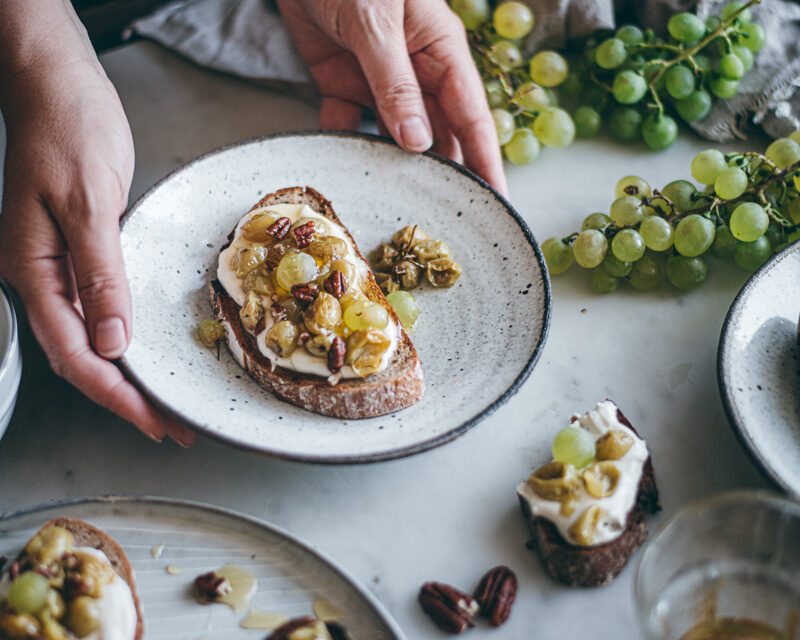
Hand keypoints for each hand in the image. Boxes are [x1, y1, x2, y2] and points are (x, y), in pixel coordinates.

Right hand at [0, 37, 195, 445]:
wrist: (57, 84)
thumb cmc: (68, 129)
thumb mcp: (88, 202)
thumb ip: (100, 274)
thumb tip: (112, 341)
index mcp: (32, 270)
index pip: (74, 354)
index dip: (117, 396)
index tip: (155, 423)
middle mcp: (40, 276)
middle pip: (81, 355)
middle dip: (126, 397)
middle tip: (171, 426)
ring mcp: (57, 266)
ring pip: (90, 337)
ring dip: (128, 374)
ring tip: (165, 403)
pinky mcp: (79, 251)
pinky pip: (98, 308)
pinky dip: (124, 337)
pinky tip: (145, 351)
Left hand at [277, 0, 507, 195]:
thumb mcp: (378, 23)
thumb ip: (396, 83)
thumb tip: (418, 143)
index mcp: (440, 52)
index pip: (472, 118)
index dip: (487, 161)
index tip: (499, 201)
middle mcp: (416, 72)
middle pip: (438, 134)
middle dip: (445, 175)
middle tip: (447, 220)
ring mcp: (378, 79)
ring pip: (394, 136)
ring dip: (394, 167)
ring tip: (399, 206)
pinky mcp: (341, 80)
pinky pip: (347, 121)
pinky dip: (345, 143)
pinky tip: (346, 170)